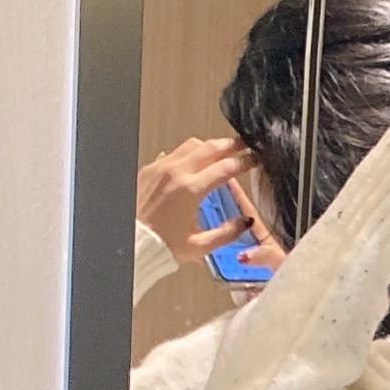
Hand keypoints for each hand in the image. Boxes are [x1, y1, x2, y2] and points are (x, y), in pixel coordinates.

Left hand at [135, 135, 256, 265]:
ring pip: (191, 145)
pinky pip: (173, 152)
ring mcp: (161, 168)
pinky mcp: (150, 169)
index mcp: (191, 190)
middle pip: (209, 148)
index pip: (225, 167)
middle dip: (230, 144)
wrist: (134, 242)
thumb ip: (228, 232)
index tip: (255, 158)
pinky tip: (195, 160)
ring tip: (222, 150)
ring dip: (210, 146)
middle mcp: (176, 173)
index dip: (245, 161)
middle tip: (244, 144)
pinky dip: (189, 153)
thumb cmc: (163, 245)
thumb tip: (246, 222)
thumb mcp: (202, 245)